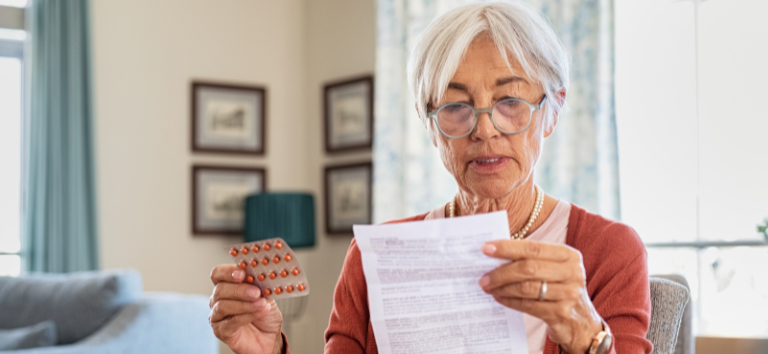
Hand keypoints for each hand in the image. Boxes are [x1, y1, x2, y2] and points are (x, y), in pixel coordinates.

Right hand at [209, 264, 283, 353]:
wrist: (270, 336)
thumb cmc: (265, 314)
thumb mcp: (266, 295)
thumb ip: (260, 284)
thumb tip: (261, 275)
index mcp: (227, 286)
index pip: (218, 274)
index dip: (227, 271)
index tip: (242, 273)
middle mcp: (218, 299)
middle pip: (220, 289)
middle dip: (239, 289)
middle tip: (256, 292)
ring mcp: (217, 316)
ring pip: (223, 306)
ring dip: (245, 304)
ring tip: (261, 303)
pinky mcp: (221, 331)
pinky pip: (230, 322)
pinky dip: (247, 316)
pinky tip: (260, 312)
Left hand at [478, 240, 602, 353]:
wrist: (581, 322)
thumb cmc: (559, 288)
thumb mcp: (554, 268)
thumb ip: (532, 259)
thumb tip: (495, 254)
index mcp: (568, 255)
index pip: (533, 248)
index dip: (507, 248)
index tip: (485, 249)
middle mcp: (572, 272)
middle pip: (528, 268)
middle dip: (501, 272)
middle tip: (482, 277)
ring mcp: (569, 294)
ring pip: (526, 288)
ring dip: (502, 288)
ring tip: (488, 287)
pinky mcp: (561, 313)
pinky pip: (528, 305)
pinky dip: (510, 301)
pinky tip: (500, 298)